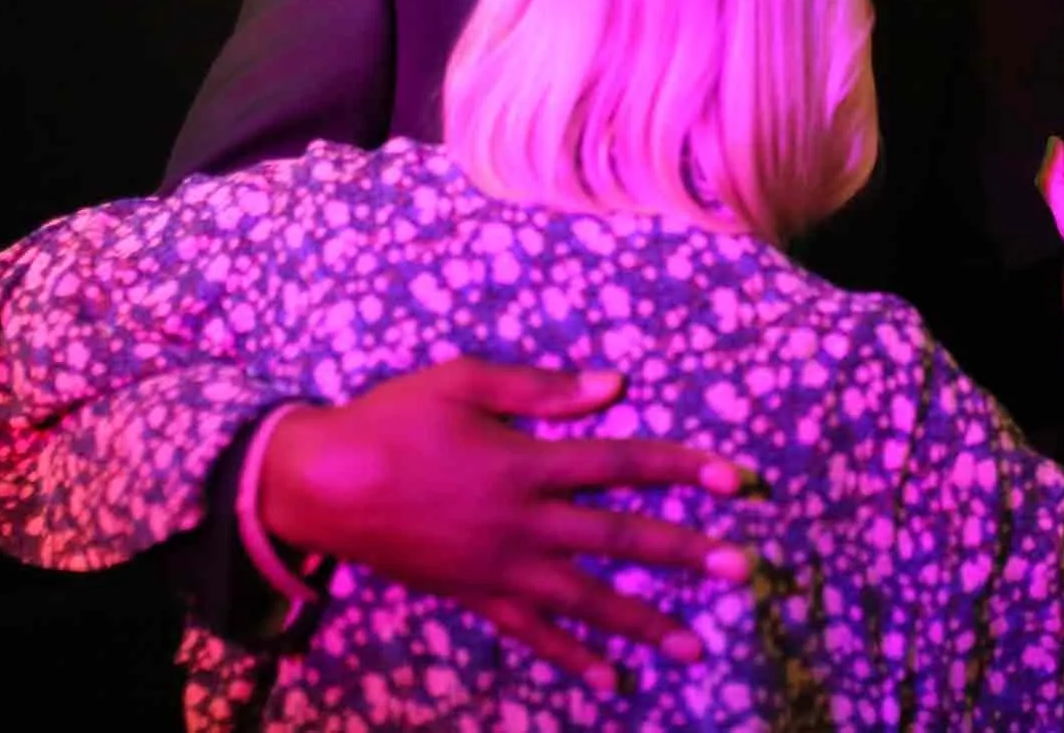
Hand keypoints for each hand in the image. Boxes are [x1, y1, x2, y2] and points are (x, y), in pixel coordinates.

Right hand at [261, 357, 756, 689]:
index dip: (680, 469)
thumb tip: (613, 386)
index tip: (733, 480)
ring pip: (585, 601)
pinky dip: (573, 660)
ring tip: (695, 646)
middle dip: (684, 555)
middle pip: (619, 539)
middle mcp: (522, 523)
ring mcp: (500, 568)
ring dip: (644, 622)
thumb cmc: (394, 419)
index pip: (621, 465)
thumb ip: (540, 388)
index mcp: (525, 463)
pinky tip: (613, 681)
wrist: (322, 484)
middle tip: (741, 570)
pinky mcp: (475, 597)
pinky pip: (533, 635)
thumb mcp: (464, 381)